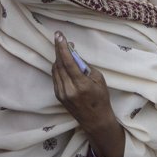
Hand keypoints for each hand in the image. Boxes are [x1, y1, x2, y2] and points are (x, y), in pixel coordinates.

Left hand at [52, 31, 124, 156]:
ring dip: (58, 57)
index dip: (63, 48)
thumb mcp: (99, 79)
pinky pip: (55, 77)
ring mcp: (62, 93)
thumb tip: (73, 53)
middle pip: (59, 64)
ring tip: (63, 49)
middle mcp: (69, 89)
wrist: (95, 120)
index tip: (59, 36)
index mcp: (81, 85)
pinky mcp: (58, 96)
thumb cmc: (101, 98)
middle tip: (60, 38)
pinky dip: (58, 67)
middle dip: (59, 49)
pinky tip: (62, 62)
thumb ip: (85, 66)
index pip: (68, 62)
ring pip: (55, 69)